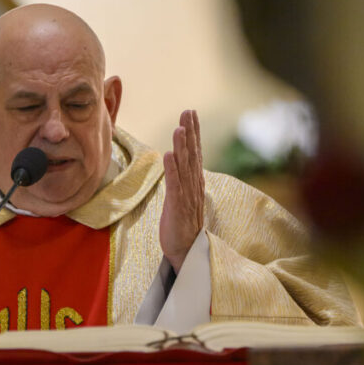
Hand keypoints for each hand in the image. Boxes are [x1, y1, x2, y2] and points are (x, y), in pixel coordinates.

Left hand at [159, 109, 204, 273]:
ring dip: (182, 147)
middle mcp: (193, 186)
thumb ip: (184, 179)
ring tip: (179, 128)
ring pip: (185, 167)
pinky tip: (168, 155)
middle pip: (192, 154)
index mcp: (194, 183)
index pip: (195, 153)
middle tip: (188, 111)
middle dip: (190, 132)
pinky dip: (172, 170)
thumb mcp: (184, 197)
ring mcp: (187, 196)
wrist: (187, 252)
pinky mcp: (177, 207)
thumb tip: (183, 160)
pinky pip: (175, 186)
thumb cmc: (183, 224)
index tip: (191, 114)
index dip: (194, 133)